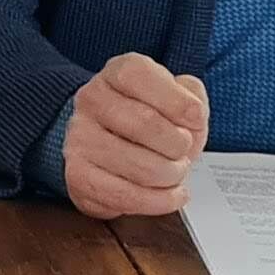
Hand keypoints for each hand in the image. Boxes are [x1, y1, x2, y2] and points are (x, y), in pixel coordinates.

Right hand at [61, 53, 208, 219]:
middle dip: (179, 145)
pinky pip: (126, 195)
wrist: (113, 148)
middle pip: (144, 123)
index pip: (140, 77)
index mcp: (117, 73)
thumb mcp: (177, 96)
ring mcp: (79, 138)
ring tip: (176, 173)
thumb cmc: (151, 122)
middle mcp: (91, 100)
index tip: (196, 119)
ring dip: (171, 175)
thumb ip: (191, 96)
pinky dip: (159, 201)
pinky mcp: (78, 176)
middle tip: (184, 152)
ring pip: (139, 165)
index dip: (177, 101)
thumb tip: (192, 114)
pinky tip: (171, 194)